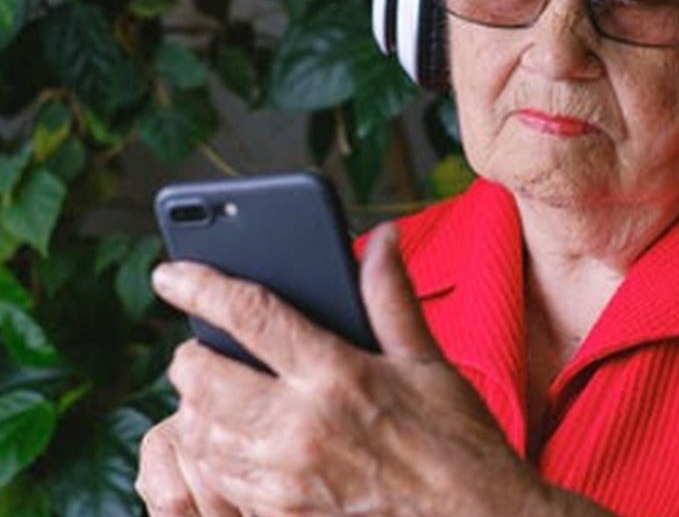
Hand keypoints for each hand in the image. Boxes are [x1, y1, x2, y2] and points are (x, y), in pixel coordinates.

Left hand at [144, 223, 542, 516]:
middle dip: (189, 355)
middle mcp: (302, 426)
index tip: (173, 273)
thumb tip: (384, 238)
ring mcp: (284, 478)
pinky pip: (215, 480)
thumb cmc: (455, 441)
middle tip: (200, 347)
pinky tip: (231, 442)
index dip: (202, 286)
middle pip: (202, 377)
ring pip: (199, 431)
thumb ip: (391, 296)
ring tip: (212, 392)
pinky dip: (210, 455)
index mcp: (338, 374)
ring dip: (194, 406)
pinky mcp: (280, 516)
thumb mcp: (427, 361)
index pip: (249, 315)